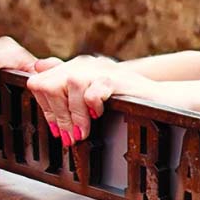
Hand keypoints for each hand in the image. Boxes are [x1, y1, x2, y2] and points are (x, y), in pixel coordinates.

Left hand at [26, 56, 151, 144]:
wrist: (162, 98)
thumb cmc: (128, 97)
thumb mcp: (92, 88)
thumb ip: (65, 79)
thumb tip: (37, 68)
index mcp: (76, 66)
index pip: (40, 82)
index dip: (45, 108)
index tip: (57, 128)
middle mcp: (85, 64)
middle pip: (48, 84)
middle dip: (56, 114)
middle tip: (68, 135)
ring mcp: (101, 69)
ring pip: (70, 87)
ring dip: (74, 115)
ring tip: (83, 132)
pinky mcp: (116, 79)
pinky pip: (92, 92)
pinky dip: (92, 107)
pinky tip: (99, 115)